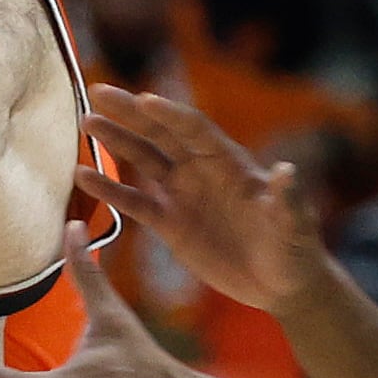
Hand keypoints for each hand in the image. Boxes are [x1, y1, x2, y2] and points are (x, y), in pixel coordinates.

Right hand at [77, 86, 322, 310]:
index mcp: (230, 163)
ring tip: (86, 122)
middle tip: (98, 93)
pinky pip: (135, 202)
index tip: (144, 100)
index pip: (194, 130)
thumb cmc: (295, 249)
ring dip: (115, 141)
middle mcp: (202, 171)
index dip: (170, 115)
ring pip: (143, 160)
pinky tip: (83, 178)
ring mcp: (183, 195)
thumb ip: (288, 199)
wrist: (282, 284)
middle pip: (161, 134)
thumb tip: (287, 172)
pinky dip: (110, 190)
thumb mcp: (295, 224)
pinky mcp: (170, 224)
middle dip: (130, 114)